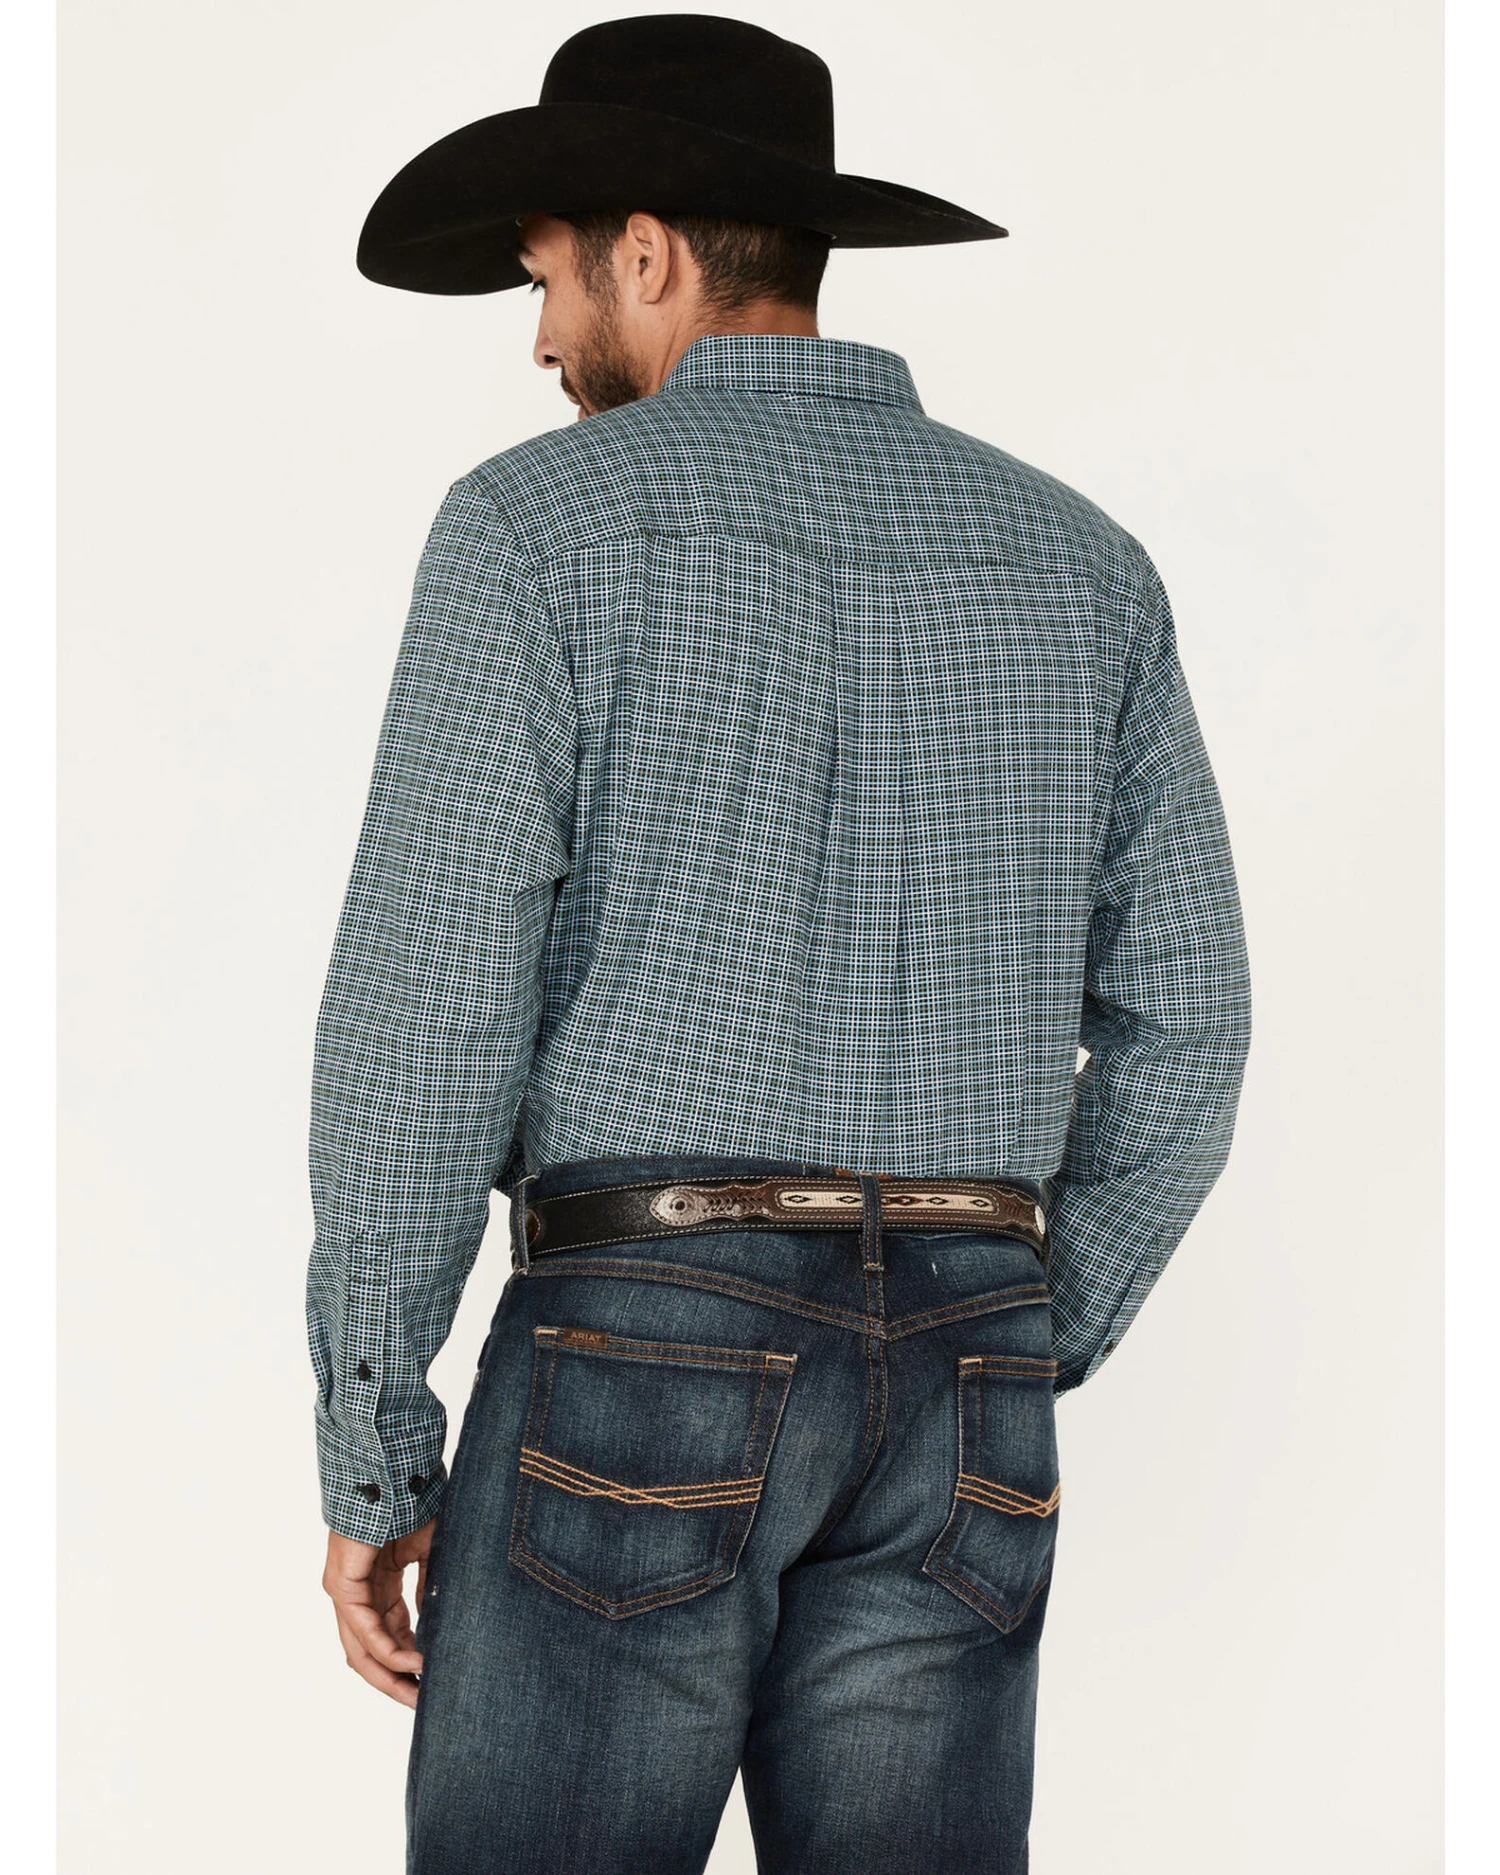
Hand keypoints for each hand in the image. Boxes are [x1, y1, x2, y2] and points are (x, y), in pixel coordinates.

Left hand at [323, 1517, 435, 1707]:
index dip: (411, 1662)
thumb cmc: (412, 1502)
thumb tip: (435, 1622)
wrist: (394, 1472)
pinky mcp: (342, 1586)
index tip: (435, 1681)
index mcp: (378, 1587)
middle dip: (397, 1682)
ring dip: (389, 1677)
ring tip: (417, 1696)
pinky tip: (412, 1663)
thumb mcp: (427, 1553)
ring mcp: (346, 1593)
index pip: (391, 1637)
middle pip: (371, 1654)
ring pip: (362, 1651)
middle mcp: (358, 1595)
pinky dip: (387, 1650)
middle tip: (423, 1704)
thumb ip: (427, 1589)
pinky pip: (363, 1630)